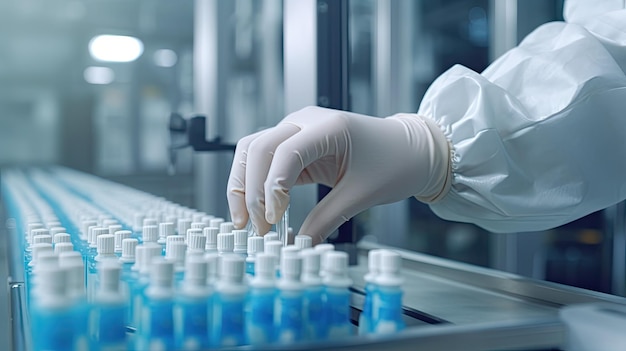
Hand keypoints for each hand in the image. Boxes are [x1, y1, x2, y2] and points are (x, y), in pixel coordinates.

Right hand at [227, 106, 450, 243]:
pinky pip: (264, 158)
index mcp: (329, 127)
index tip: (273, 220)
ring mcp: (298, 129)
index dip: (272, 188)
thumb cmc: (395, 162)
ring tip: (246, 220)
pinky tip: (256, 207)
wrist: (412, 149)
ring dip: (243, 183)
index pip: (284, 153)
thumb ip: (326, 220)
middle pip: (258, 148)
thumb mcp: (361, 195)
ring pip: (252, 150)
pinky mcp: (297, 143)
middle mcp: (306, 121)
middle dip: (251, 190)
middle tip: (259, 228)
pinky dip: (255, 181)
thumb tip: (299, 245)